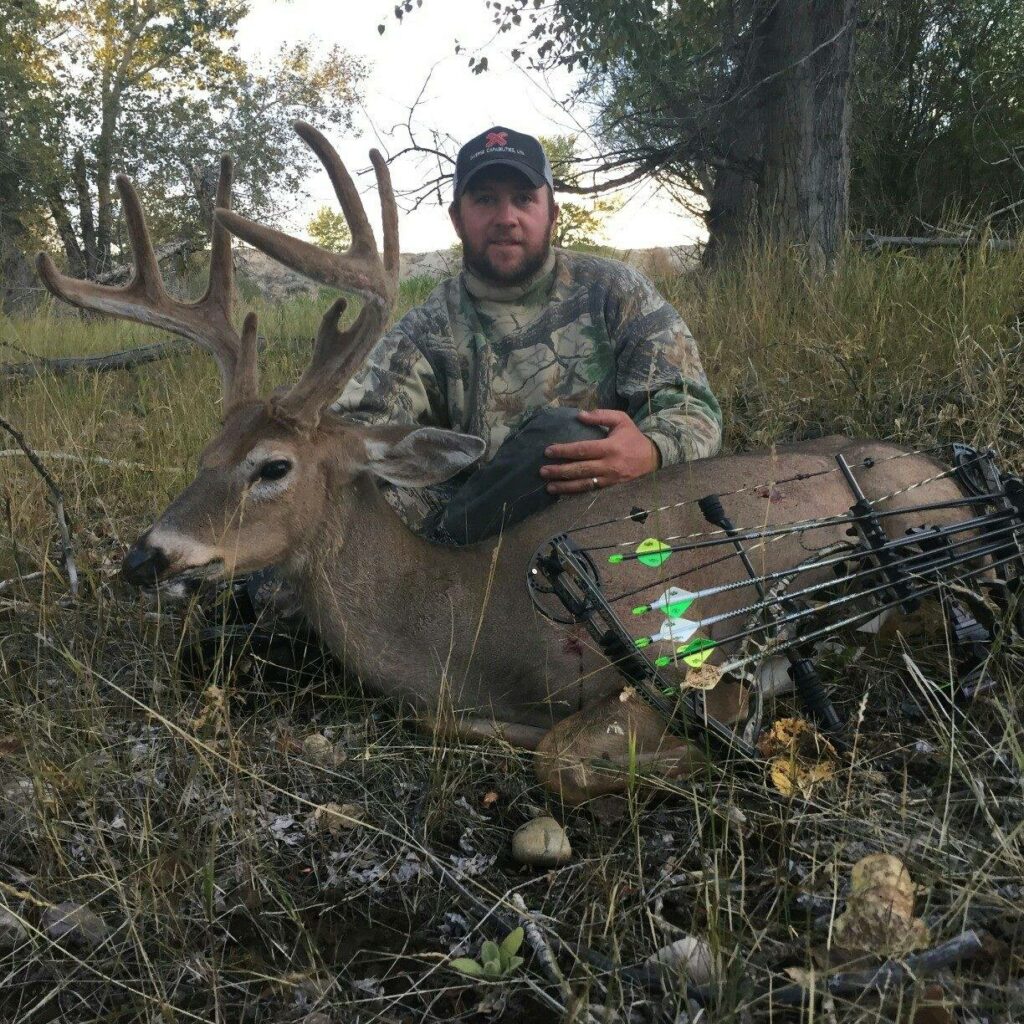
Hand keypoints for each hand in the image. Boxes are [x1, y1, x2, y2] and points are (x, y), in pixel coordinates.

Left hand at [540, 409, 660, 494]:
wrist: (653, 457)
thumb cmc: (633, 437)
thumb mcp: (621, 420)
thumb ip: (600, 415)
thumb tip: (580, 415)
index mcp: (610, 447)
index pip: (582, 449)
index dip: (564, 451)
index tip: (548, 451)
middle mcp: (609, 465)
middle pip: (580, 469)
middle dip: (559, 471)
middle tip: (542, 471)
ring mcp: (610, 479)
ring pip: (583, 484)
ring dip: (565, 486)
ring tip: (548, 487)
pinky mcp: (610, 487)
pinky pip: (590, 491)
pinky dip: (576, 492)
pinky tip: (563, 493)